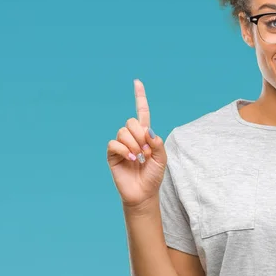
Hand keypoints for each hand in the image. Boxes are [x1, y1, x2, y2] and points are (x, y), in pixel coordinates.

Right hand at [107, 79, 167, 207]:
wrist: (144, 193)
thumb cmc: (153, 176)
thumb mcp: (162, 159)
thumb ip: (158, 143)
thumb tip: (147, 131)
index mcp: (144, 135)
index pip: (141, 112)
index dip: (139, 97)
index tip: (137, 82)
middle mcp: (131, 137)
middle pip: (131, 122)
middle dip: (140, 135)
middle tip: (146, 152)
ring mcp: (121, 145)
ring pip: (123, 132)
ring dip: (134, 145)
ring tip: (139, 158)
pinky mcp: (112, 155)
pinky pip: (114, 144)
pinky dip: (124, 150)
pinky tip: (131, 160)